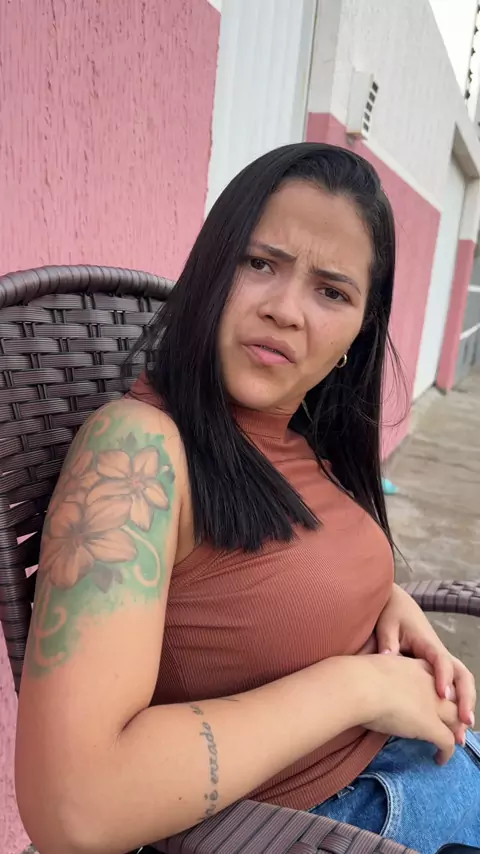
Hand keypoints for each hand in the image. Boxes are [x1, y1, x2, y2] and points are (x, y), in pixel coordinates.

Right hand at [357, 654, 461, 764]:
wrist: (360, 685)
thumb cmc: (358, 675)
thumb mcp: (376, 666)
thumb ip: (384, 674)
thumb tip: (374, 682)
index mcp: (416, 667)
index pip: (437, 677)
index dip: (439, 690)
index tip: (435, 699)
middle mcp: (429, 683)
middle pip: (453, 698)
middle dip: (454, 711)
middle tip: (449, 724)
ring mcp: (432, 704)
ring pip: (456, 719)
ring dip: (455, 731)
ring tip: (450, 742)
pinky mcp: (431, 725)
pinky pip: (447, 742)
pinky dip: (447, 753)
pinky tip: (439, 759)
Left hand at [376, 584, 475, 737]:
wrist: (397, 604)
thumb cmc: (392, 614)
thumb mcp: (387, 625)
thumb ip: (388, 642)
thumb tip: (389, 659)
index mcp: (427, 643)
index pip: (441, 660)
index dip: (444, 677)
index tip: (443, 696)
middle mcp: (439, 653)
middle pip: (462, 674)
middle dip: (466, 697)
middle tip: (465, 722)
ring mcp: (440, 660)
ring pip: (461, 680)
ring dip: (465, 703)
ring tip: (462, 732)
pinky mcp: (436, 666)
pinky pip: (453, 683)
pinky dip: (457, 702)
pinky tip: (452, 723)